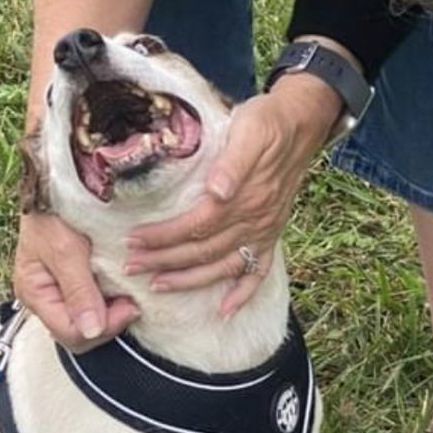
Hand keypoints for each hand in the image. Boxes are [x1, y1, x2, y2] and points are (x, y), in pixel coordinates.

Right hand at [13, 212, 139, 351]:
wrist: (55, 179)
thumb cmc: (54, 209)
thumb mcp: (65, 249)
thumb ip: (79, 291)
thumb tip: (91, 331)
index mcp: (35, 293)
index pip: (71, 333)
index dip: (102, 326)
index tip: (128, 305)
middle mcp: (44, 299)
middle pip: (79, 335)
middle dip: (108, 323)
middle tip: (132, 301)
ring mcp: (58, 293)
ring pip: (88, 323)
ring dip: (110, 313)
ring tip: (128, 294)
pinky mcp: (73, 283)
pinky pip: (92, 305)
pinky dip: (109, 301)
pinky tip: (121, 288)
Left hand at [124, 74, 341, 315]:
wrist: (302, 122)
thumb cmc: (267, 122)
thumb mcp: (249, 129)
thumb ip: (233, 162)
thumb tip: (217, 191)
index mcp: (242, 198)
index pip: (195, 226)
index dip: (163, 236)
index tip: (133, 240)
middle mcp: (253, 220)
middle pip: (201, 251)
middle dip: (164, 262)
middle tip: (131, 267)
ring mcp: (263, 231)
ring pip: (222, 267)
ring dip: (189, 281)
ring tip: (158, 286)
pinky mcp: (272, 234)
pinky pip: (259, 272)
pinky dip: (242, 293)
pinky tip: (224, 310)